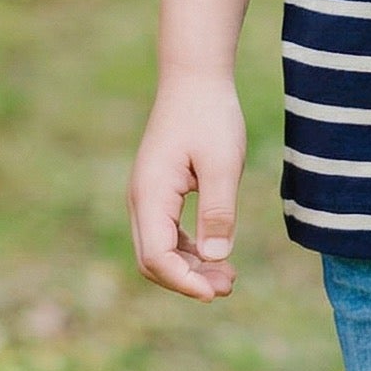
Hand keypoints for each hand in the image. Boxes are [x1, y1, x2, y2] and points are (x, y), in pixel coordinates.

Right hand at [128, 76, 245, 301]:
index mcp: (151, 194)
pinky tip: (217, 254)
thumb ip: (218, 210)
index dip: (184, 281)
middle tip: (229, 286)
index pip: (157, 256)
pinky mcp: (160, 191)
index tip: (216, 293)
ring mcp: (148, 196)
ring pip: (159, 249)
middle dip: (188, 280)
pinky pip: (167, 233)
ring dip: (190, 267)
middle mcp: (141, 199)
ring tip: (229, 278)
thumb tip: (216, 257)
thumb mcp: (221, 162)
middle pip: (153, 260)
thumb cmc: (210, 115)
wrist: (195, 78)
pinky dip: (189, 249)